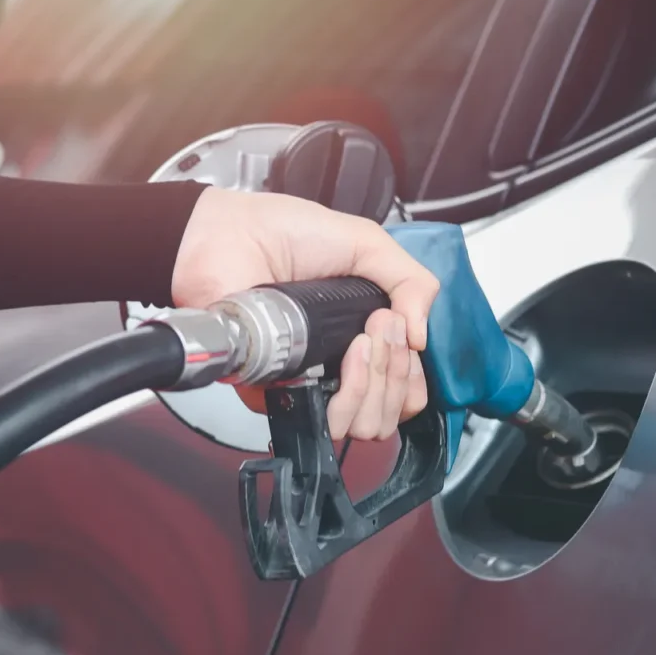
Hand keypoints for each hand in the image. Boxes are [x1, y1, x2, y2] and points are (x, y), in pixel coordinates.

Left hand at [171, 186, 438, 441]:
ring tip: (361, 345)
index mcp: (361, 333)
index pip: (403, 385)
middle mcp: (336, 363)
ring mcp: (306, 379)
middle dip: (396, 372)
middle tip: (379, 328)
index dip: (412, 374)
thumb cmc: (287, 231)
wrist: (234, 234)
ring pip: (362, 423)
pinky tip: (341, 361)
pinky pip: (318, 418)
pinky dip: (343, 396)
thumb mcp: (367, 242)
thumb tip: (421, 340)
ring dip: (375, 385)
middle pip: (389, 410)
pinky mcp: (274, 389)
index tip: (404, 335)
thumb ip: (412, 282)